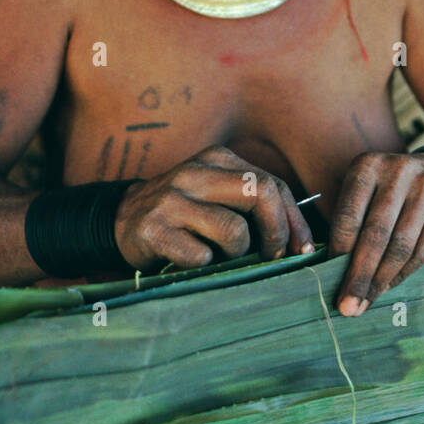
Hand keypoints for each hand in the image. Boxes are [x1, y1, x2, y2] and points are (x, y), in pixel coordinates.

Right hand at [113, 144, 314, 271]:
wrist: (121, 220)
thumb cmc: (183, 213)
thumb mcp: (216, 194)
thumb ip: (253, 204)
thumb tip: (301, 238)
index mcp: (217, 159)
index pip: (273, 184)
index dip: (295, 220)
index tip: (303, 248)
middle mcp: (195, 173)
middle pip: (261, 193)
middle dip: (277, 231)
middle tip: (273, 256)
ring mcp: (172, 200)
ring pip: (234, 230)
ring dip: (237, 253)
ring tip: (222, 255)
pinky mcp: (154, 230)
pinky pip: (202, 256)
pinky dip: (205, 265)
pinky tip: (192, 260)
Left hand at [329, 152, 423, 316]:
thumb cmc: (387, 189)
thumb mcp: (363, 192)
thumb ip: (349, 224)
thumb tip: (331, 272)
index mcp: (368, 165)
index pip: (349, 215)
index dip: (339, 252)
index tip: (329, 281)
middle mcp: (399, 172)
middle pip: (376, 233)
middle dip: (360, 274)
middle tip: (348, 306)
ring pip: (401, 245)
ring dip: (381, 280)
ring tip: (367, 301)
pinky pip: (423, 251)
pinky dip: (403, 274)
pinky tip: (389, 286)